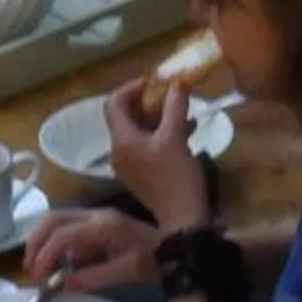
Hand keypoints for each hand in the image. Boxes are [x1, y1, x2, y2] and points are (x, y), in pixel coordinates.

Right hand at [23, 207, 160, 292]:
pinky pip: (67, 224)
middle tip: (29, 268)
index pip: (62, 236)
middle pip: (52, 218)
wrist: (183, 247)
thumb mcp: (129, 273)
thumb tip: (61, 285)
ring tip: (37, 263)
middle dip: (35, 242)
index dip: (45, 256)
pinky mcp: (99, 221)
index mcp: (104, 226)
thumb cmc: (157, 260)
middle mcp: (97, 215)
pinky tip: (56, 259)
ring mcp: (98, 215)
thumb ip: (94, 277)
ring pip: (56, 218)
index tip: (38, 278)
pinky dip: (54, 239)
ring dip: (41, 239)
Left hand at [102, 75, 207, 230]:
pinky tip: (187, 130)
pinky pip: (147, 146)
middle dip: (149, 103)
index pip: (114, 104)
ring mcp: (128, 165)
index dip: (131, 88)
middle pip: (126, 118)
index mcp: (121, 141)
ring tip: (185, 111)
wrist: (182, 220)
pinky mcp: (141, 174)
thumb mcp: (177, 138)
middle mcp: (118, 151)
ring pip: (139, 132)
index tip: (153, 82)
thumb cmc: (176, 177)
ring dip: (159, 118)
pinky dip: (162, 135)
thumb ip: (175, 108)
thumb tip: (177, 82)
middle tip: (173, 96)